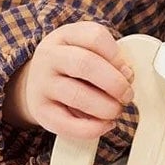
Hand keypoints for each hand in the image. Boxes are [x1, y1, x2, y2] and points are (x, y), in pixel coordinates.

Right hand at [2, 21, 135, 140]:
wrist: (36, 83)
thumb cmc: (70, 67)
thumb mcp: (85, 50)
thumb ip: (108, 59)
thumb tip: (127, 76)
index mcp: (65, 36)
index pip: (95, 37)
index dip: (117, 56)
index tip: (127, 71)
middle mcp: (49, 57)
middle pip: (85, 64)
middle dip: (115, 83)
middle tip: (127, 95)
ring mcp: (42, 84)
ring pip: (77, 96)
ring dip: (106, 107)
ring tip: (116, 110)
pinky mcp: (41, 111)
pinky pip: (67, 124)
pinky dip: (93, 128)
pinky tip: (105, 124)